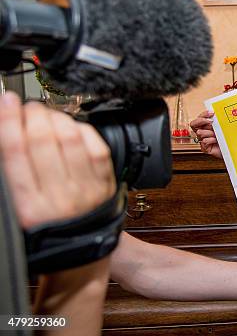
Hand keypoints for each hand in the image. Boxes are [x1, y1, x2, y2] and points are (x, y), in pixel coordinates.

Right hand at [0, 92, 115, 228]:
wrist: (79, 257)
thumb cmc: (44, 234)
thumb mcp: (17, 212)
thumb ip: (12, 175)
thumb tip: (8, 133)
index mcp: (28, 207)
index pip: (15, 153)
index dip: (8, 121)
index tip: (6, 102)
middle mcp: (59, 198)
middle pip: (43, 141)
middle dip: (31, 115)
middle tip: (25, 106)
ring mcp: (86, 190)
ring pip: (70, 139)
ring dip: (55, 118)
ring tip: (45, 114)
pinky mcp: (106, 184)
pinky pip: (95, 146)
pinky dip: (81, 129)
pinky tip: (71, 125)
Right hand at [190, 110, 222, 158]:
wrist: (230, 150)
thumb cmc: (226, 139)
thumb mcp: (222, 128)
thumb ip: (218, 122)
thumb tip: (217, 115)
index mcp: (204, 126)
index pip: (198, 118)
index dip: (203, 114)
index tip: (212, 113)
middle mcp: (202, 133)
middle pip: (194, 124)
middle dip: (203, 121)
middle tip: (211, 122)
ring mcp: (202, 140)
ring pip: (200, 132)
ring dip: (209, 132)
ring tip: (217, 135)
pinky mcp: (204, 148)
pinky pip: (204, 141)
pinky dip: (211, 140)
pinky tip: (216, 140)